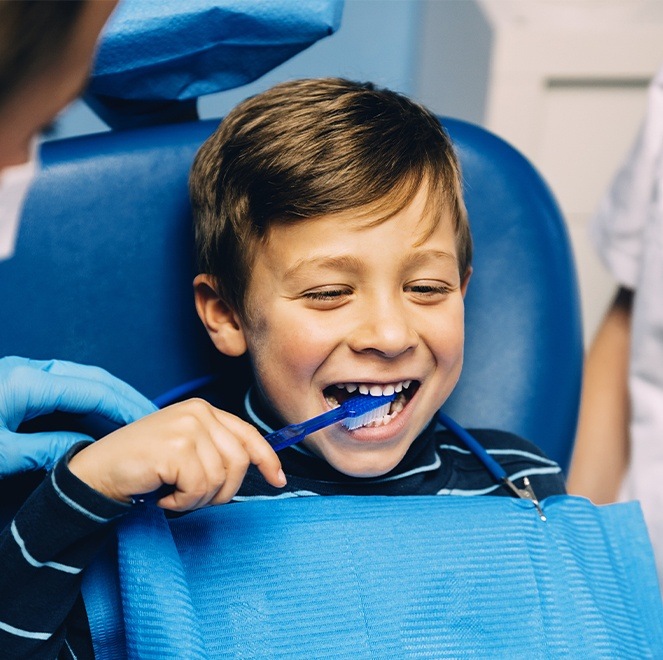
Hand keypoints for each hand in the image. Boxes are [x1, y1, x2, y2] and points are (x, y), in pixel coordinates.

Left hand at [0, 356, 156, 476]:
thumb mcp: (3, 454)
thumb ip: (47, 449)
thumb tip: (85, 448)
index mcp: (27, 382)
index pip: (94, 391)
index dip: (125, 407)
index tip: (148, 424)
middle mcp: (28, 369)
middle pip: (93, 377)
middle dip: (125, 395)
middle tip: (150, 415)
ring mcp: (22, 370)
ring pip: (80, 377)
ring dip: (108, 394)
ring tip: (131, 413)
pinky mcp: (15, 379)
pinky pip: (64, 382)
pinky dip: (87, 395)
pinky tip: (98, 411)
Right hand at [68, 398, 285, 510]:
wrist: (97, 472)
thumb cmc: (143, 465)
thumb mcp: (186, 448)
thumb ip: (216, 449)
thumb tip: (258, 467)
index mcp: (204, 410)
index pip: (248, 434)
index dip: (267, 459)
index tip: (277, 479)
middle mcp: (199, 412)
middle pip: (239, 462)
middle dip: (221, 490)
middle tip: (192, 496)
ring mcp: (188, 427)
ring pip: (220, 479)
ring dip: (197, 499)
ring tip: (173, 492)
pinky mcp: (176, 447)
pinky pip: (199, 489)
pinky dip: (182, 502)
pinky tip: (163, 494)